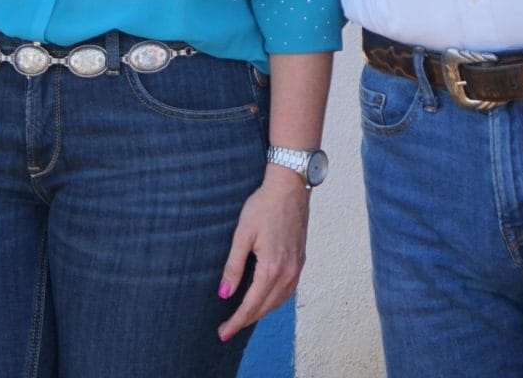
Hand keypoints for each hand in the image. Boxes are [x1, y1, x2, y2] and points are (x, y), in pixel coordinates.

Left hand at [215, 168, 309, 342]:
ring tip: (242, 319)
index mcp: (272, 268)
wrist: (290, 188)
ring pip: (278, 302)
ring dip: (260, 313)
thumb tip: (224, 294)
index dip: (236, 321)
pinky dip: (273, 302)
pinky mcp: (300, 261)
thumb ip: (234, 266)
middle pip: (265, 307)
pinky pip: (287, 291)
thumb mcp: (242, 235)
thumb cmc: (263, 206)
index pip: (251, 305)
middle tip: (226, 330)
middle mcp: (288, 273)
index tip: (223, 333)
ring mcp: (296, 268)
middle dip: (245, 321)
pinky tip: (263, 301)